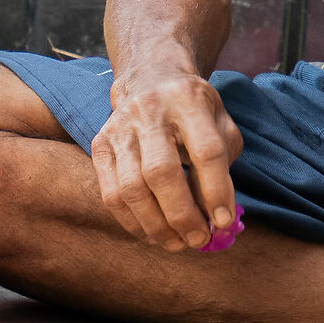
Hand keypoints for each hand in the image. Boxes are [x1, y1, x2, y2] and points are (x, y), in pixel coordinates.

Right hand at [92, 72, 241, 251]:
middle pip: (161, 172)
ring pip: (131, 188)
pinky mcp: (100, 144)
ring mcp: (120, 128)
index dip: (216, 191)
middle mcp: (150, 111)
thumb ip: (221, 168)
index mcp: (189, 101)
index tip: (223, 221)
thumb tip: (213, 219)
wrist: (151, 79)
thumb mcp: (220, 126)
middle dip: (181, 215)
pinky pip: (111, 194)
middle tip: (198, 240)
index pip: (206, 150)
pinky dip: (132, 222)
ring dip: (156, 225)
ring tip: (177, 243)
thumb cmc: (194, 111)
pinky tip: (152, 234)